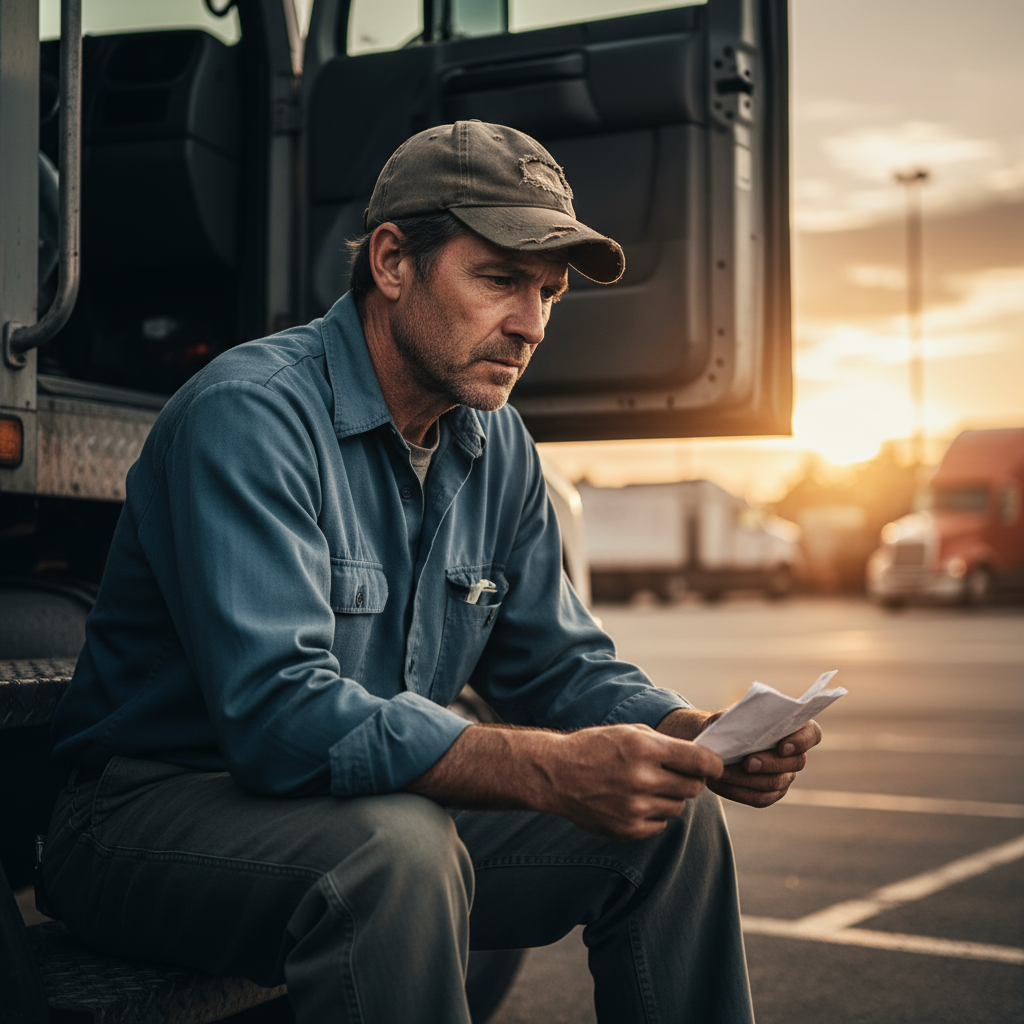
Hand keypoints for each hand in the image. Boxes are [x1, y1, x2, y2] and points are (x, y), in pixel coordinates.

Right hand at [408, 721, 723, 841]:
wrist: (556, 774)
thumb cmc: (595, 747)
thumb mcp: (628, 732)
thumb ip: (664, 744)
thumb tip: (700, 758)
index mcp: (645, 749)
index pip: (700, 761)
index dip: (714, 765)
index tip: (715, 766)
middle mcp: (642, 779)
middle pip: (693, 788)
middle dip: (690, 781)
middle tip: (675, 775)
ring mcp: (635, 807)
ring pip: (677, 808)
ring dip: (670, 798)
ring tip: (647, 787)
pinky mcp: (627, 829)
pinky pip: (660, 826)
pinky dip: (654, 816)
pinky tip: (635, 802)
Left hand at [706, 720, 821, 807]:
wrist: (718, 742)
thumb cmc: (729, 724)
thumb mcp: (728, 715)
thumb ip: (731, 717)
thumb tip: (726, 722)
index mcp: (793, 728)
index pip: (812, 734)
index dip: (802, 741)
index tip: (782, 746)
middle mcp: (795, 754)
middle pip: (795, 763)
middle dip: (770, 763)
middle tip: (747, 763)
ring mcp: (785, 776)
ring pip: (775, 782)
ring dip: (748, 779)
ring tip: (723, 773)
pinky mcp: (771, 793)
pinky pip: (760, 798)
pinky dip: (737, 791)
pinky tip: (719, 784)